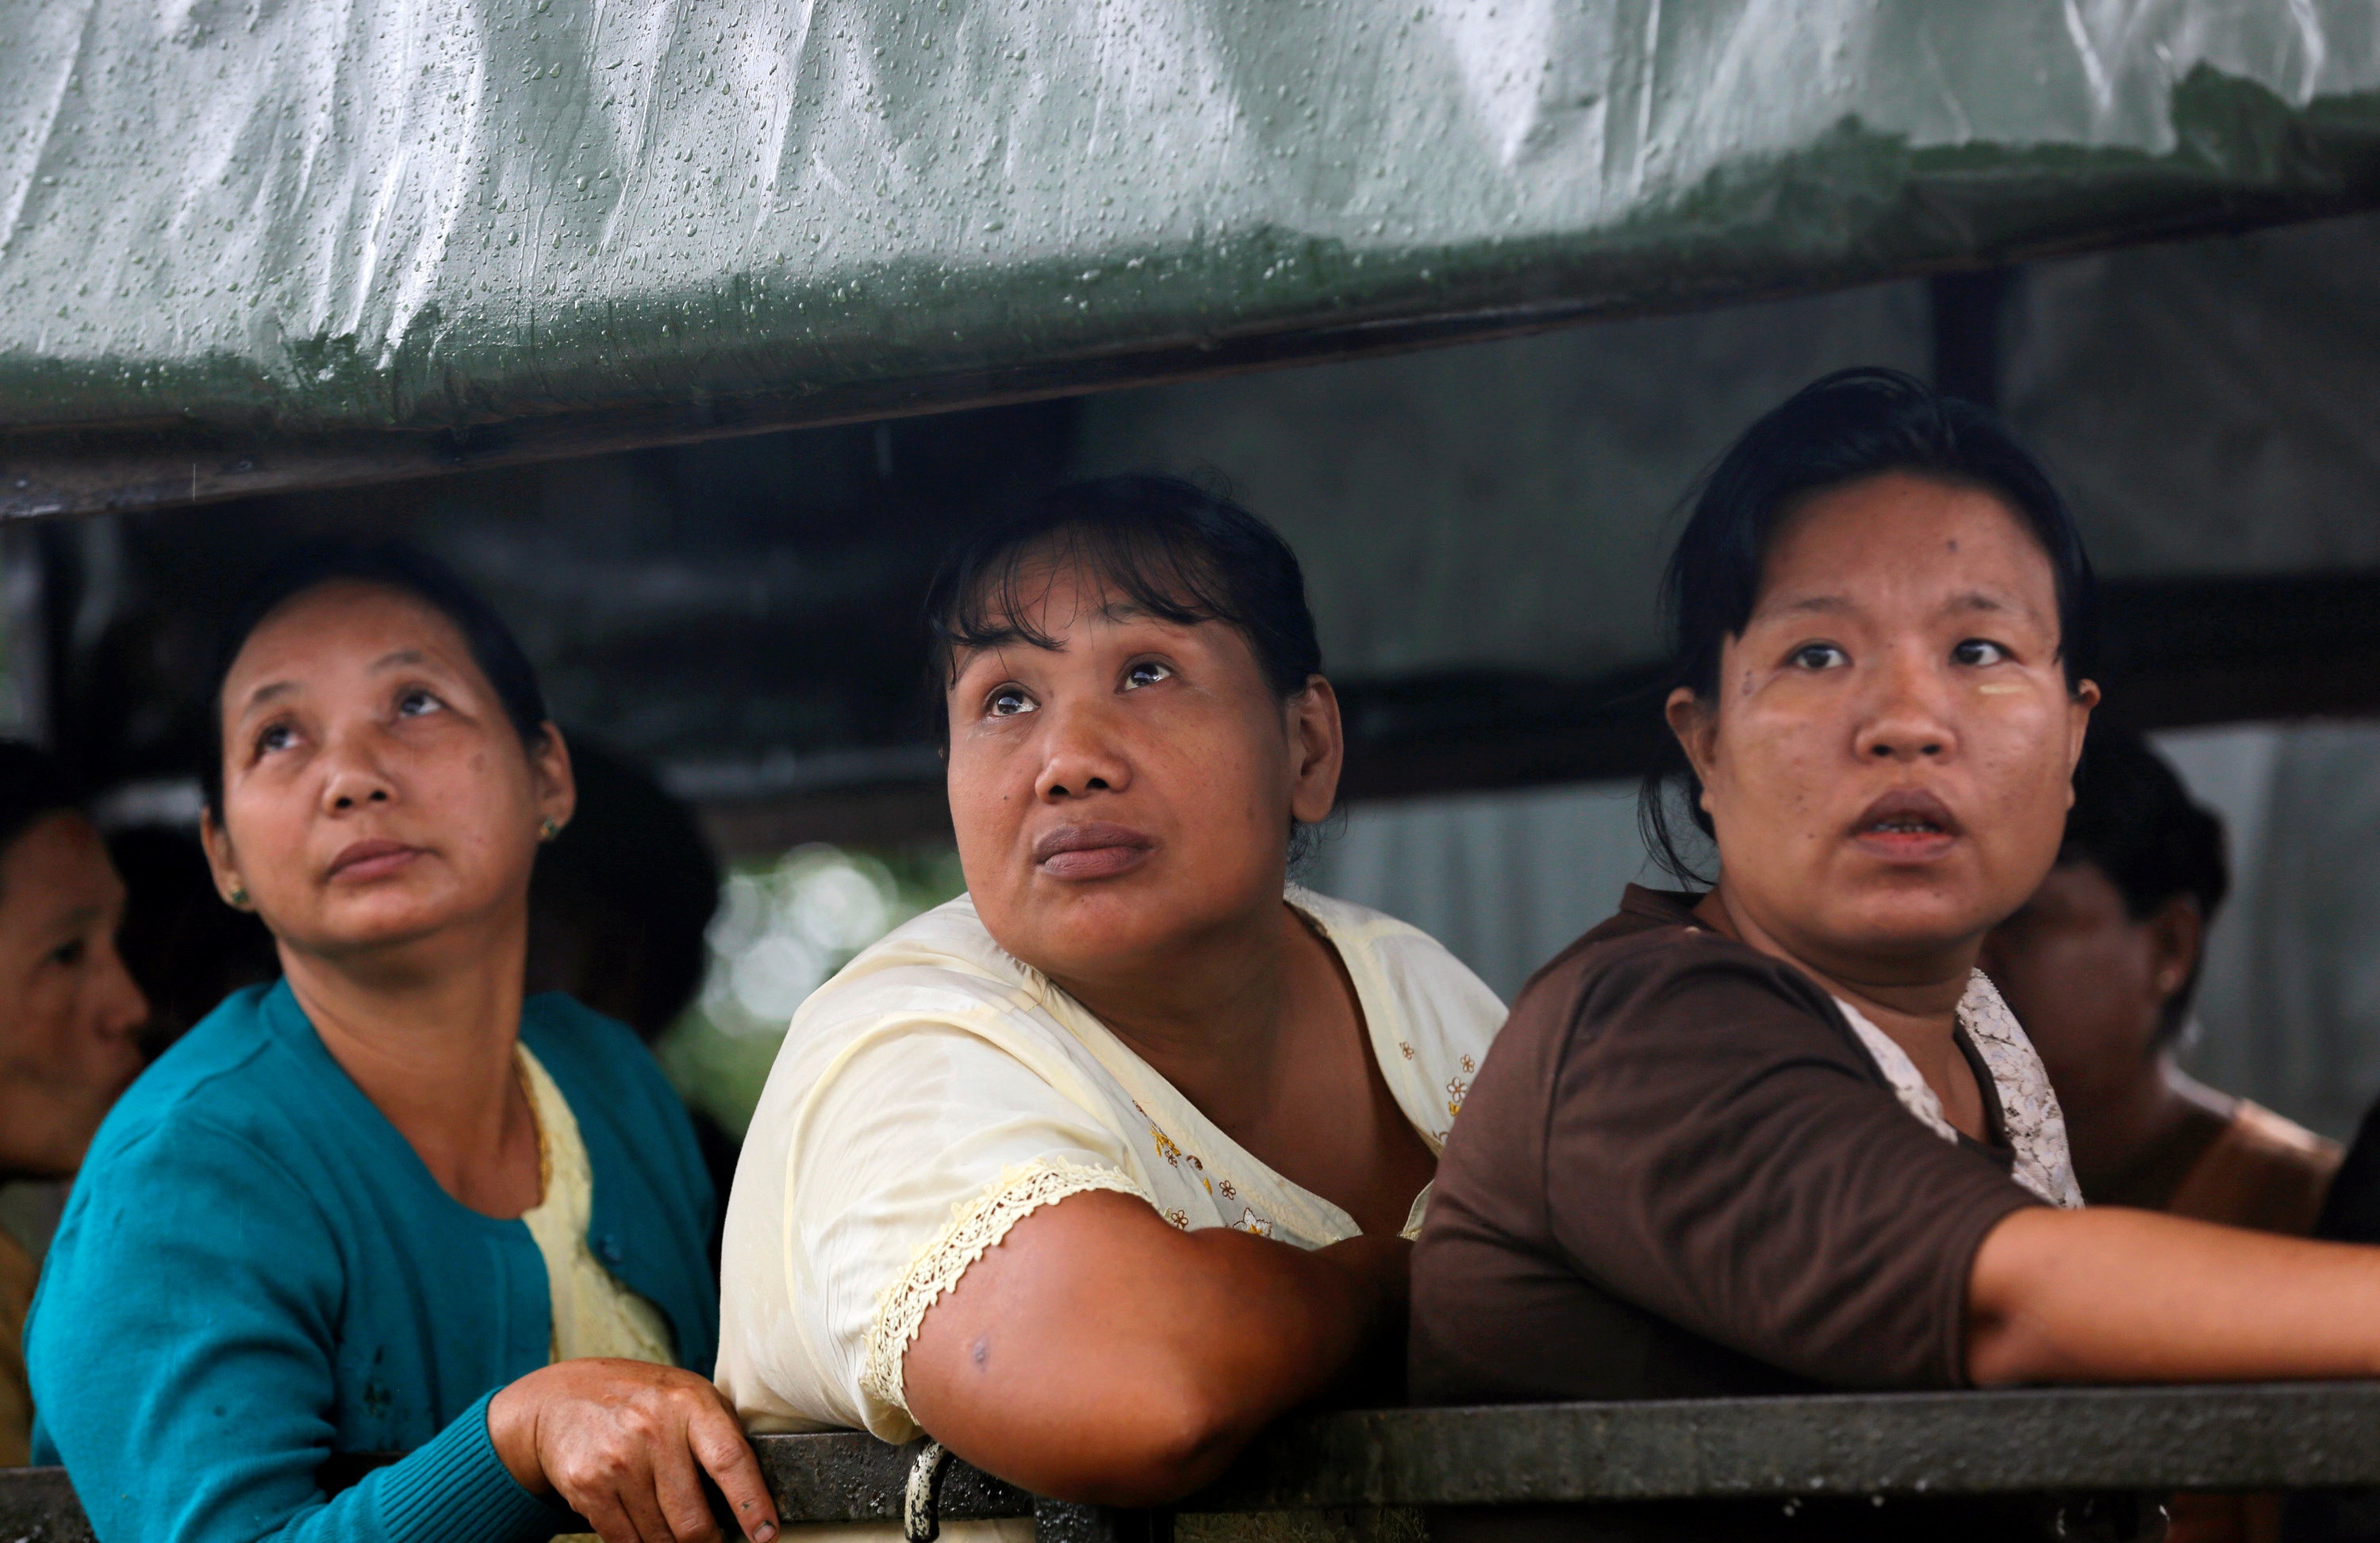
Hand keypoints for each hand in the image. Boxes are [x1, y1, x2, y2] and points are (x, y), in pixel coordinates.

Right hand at [486, 1359, 780, 1542]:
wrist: (559, 1399)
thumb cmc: (640, 1398)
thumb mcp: (687, 1394)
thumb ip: (721, 1432)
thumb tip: (756, 1490)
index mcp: (689, 1403)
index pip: (730, 1461)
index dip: (752, 1504)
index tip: (766, 1535)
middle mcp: (652, 1430)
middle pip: (693, 1518)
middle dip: (708, 1542)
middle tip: (713, 1542)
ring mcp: (617, 1461)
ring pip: (660, 1537)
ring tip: (677, 1530)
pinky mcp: (588, 1487)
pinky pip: (625, 1541)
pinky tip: (646, 1530)